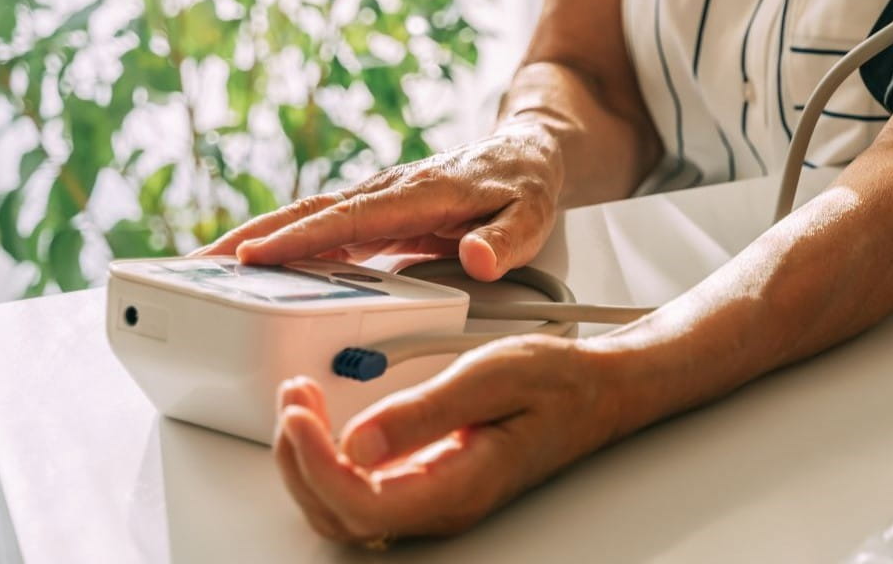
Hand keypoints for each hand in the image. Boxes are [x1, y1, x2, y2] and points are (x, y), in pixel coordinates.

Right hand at [199, 123, 564, 280]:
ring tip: (202, 271)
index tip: (256, 258)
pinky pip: (321, 229)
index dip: (302, 239)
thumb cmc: (526, 186)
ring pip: (307, 218)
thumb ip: (507, 240)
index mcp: (421, 192)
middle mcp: (388, 191)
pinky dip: (282, 245)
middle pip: (310, 213)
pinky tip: (250, 270)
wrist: (526, 152)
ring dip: (255, 241)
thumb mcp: (533, 216)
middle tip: (198, 267)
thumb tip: (479, 260)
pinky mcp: (373, 212)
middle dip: (252, 238)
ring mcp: (376, 200)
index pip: (352, 218)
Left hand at [273, 334, 622, 543]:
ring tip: (301, 404)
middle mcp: (443, 505)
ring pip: (343, 509)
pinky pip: (361, 489)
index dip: (317, 464)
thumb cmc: (559, 382)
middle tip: (294, 399)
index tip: (301, 413)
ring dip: (308, 460)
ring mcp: (433, 498)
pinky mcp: (426, 482)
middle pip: (341, 516)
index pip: (364, 505)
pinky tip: (325, 420)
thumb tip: (358, 440)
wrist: (598, 389)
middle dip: (301, 460)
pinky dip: (328, 456)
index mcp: (461, 486)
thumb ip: (425, 411)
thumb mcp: (491, 376)